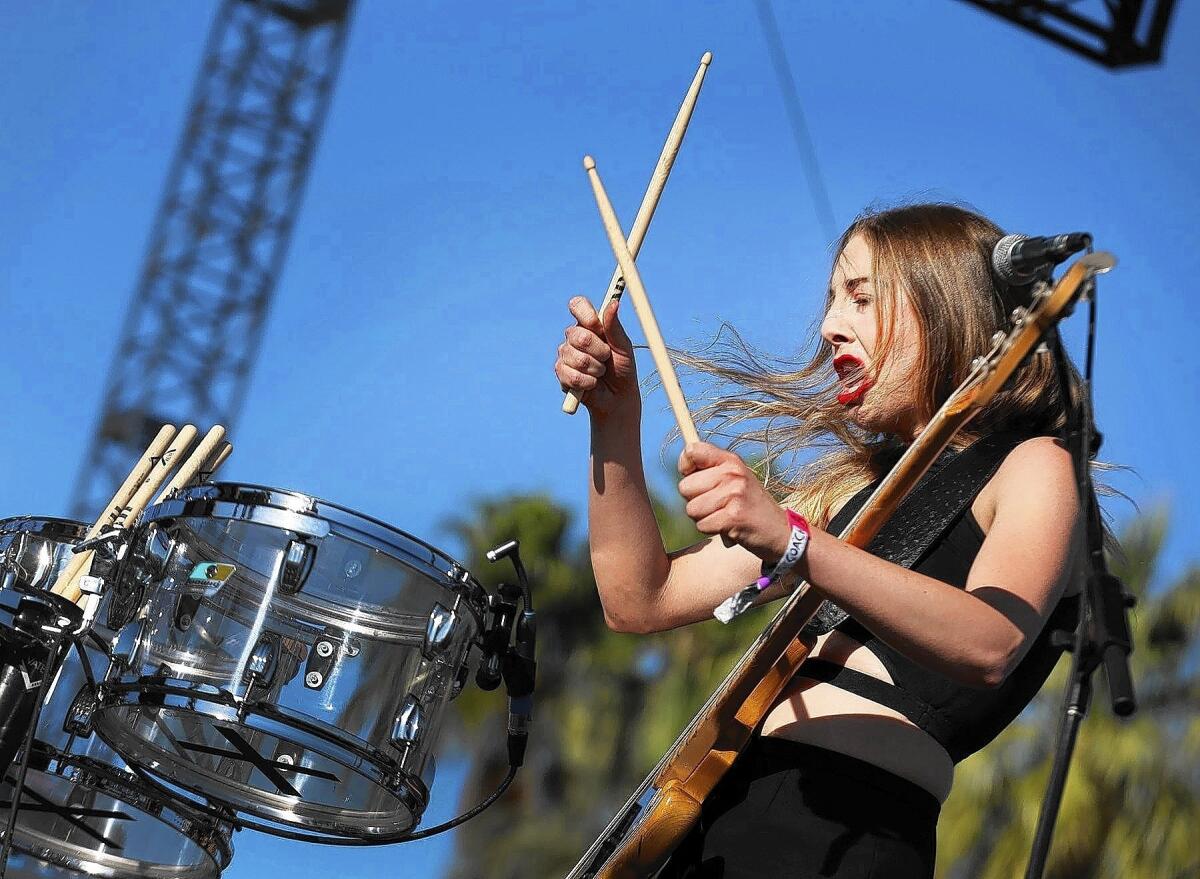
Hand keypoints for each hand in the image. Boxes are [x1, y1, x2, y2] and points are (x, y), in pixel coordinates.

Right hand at [555, 295, 638, 416]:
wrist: (618, 397)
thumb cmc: (622, 369)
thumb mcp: (623, 347)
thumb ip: (615, 327)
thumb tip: (614, 303)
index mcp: (589, 325)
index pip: (577, 305)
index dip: (586, 314)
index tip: (597, 326)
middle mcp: (574, 336)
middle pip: (578, 335)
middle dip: (599, 350)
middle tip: (607, 357)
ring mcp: (565, 354)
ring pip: (577, 358)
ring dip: (596, 369)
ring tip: (601, 372)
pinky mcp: (561, 373)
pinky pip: (572, 375)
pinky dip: (588, 382)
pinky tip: (592, 384)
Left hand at [677, 442, 790, 560]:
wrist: (780, 532)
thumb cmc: (751, 506)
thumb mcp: (736, 479)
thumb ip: (711, 470)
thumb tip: (683, 466)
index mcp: (731, 461)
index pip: (692, 451)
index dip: (685, 466)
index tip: (694, 478)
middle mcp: (732, 474)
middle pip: (685, 487)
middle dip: (695, 501)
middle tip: (717, 505)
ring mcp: (733, 494)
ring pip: (691, 509)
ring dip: (704, 518)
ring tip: (724, 515)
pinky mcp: (733, 517)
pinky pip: (701, 525)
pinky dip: (711, 530)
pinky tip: (728, 527)